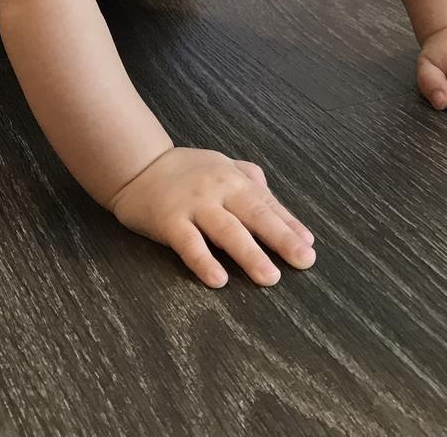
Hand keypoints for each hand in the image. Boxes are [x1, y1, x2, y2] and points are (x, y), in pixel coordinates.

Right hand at [109, 148, 315, 287]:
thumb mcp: (224, 167)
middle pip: (255, 215)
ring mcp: (194, 205)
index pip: (268, 205)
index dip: (290, 226)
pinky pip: (189, 243)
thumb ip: (254, 185)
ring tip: (269, 277)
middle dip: (281, 239)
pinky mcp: (169, 221)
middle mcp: (218, 190)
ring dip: (249, 254)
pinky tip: (218, 279)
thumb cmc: (186, 171)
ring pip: (227, 231)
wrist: (137, 166)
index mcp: (235, 179)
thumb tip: (287, 216)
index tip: (309, 247)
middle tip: (303, 261)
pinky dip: (204, 261)